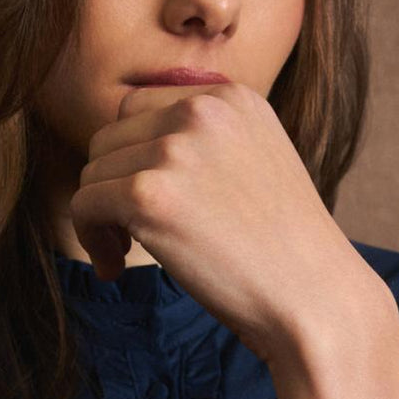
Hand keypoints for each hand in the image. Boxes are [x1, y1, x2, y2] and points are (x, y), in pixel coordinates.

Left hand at [69, 82, 391, 365]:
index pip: (139, 108)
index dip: (132, 159)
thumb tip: (127, 149)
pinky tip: (116, 268)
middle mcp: (202, 111)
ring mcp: (175, 150)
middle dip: (112, 187)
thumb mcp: (256, 164)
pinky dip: (90, 240)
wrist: (315, 300)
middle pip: (108, 138)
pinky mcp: (149, 194)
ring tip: (129, 253)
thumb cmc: (285, 251)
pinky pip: (83, 206)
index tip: (152, 204)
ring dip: (101, 218)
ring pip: (92, 173)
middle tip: (133, 236)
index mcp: (231, 97)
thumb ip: (204, 143)